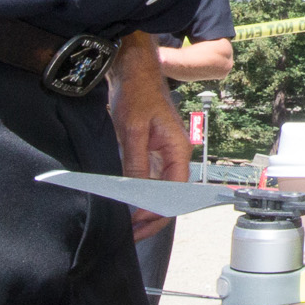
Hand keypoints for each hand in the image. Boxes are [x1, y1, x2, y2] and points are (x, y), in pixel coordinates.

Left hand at [107, 34, 193, 241]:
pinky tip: (126, 204)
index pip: (175, 191)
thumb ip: (137, 163)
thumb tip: (136, 193)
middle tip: (130, 232)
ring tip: (127, 224)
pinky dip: (138, 194)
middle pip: (169, 196)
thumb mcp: (134, 130)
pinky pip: (149, 180)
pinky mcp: (151, 153)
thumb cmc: (138, 94)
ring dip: (144, 208)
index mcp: (178, 150)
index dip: (157, 210)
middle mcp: (175, 156)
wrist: (134, 72)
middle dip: (151, 217)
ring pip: (158, 191)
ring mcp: (163, 156)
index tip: (137, 223)